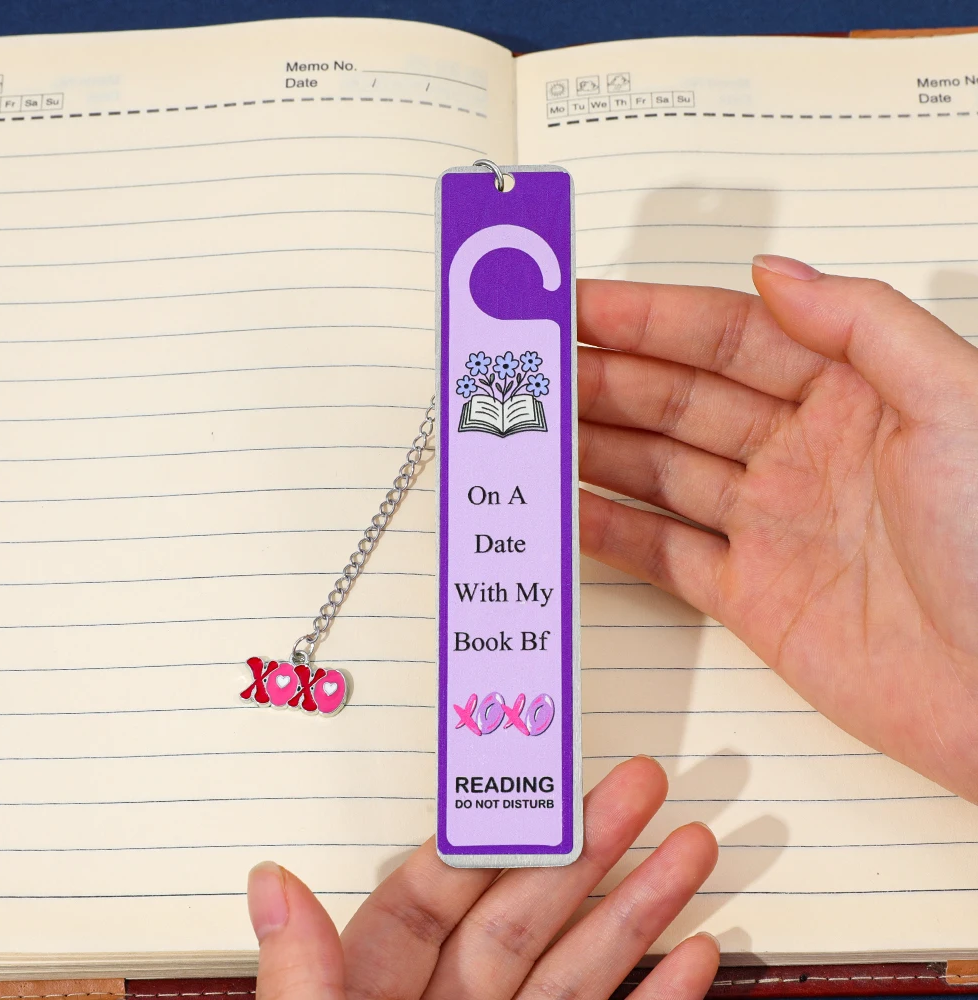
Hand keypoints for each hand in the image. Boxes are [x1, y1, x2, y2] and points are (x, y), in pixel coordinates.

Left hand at [247, 757, 718, 999]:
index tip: (536, 780)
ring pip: (581, 969)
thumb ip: (302, 980)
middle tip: (639, 782)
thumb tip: (271, 881)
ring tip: (690, 847)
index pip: (432, 894)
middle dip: (589, 849)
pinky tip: (694, 952)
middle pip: (524, 917)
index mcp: (370, 995)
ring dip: (640, 910)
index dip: (488, 834)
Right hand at [577, 257, 977, 802]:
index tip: (581, 306)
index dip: (649, 318)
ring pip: (660, 471)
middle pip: (680, 401)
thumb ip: (862, 326)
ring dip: (594, 446)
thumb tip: (775, 274)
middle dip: (603, 378)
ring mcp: (771, 526)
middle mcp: (803, 454)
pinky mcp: (752, 598)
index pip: (728, 339)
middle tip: (533, 367)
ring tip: (531, 427)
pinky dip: (611, 531)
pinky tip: (567, 507)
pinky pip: (664, 553)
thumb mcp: (956, 403)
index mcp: (852, 396)